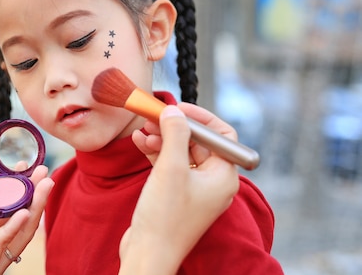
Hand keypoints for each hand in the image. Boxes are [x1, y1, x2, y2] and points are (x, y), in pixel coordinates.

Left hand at [0, 165, 53, 274]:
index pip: (3, 211)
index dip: (14, 191)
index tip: (23, 169)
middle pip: (18, 221)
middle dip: (34, 196)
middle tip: (43, 173)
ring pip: (19, 233)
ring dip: (35, 209)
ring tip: (44, 186)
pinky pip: (1, 247)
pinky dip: (14, 229)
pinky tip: (24, 212)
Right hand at [119, 105, 238, 274]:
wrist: (147, 254)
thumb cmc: (164, 217)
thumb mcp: (170, 168)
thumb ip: (175, 134)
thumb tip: (174, 111)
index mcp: (223, 176)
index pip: (221, 135)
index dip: (199, 118)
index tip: (176, 108)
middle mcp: (213, 183)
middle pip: (198, 142)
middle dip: (174, 127)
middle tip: (152, 117)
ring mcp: (194, 190)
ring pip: (181, 152)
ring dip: (161, 138)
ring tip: (141, 131)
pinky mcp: (176, 196)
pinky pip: (170, 166)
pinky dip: (155, 153)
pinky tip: (139, 143)